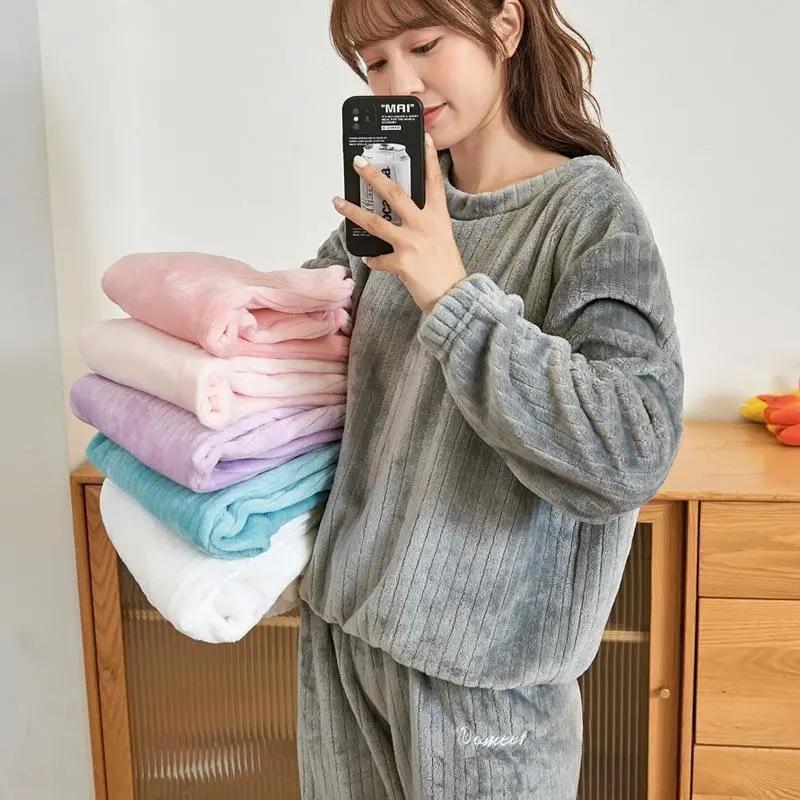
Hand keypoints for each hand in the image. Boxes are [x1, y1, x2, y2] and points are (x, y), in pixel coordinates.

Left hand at [332, 133, 467, 314]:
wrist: (452, 296)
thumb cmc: (446, 267)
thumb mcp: (442, 237)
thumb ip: (425, 222)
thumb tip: (402, 213)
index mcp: (438, 217)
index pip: (433, 182)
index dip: (429, 158)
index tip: (423, 137)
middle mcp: (424, 226)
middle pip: (395, 194)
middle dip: (374, 176)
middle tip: (359, 163)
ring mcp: (412, 243)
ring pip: (376, 222)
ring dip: (353, 211)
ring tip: (338, 202)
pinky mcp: (402, 263)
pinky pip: (378, 258)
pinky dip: (372, 259)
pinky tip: (370, 258)